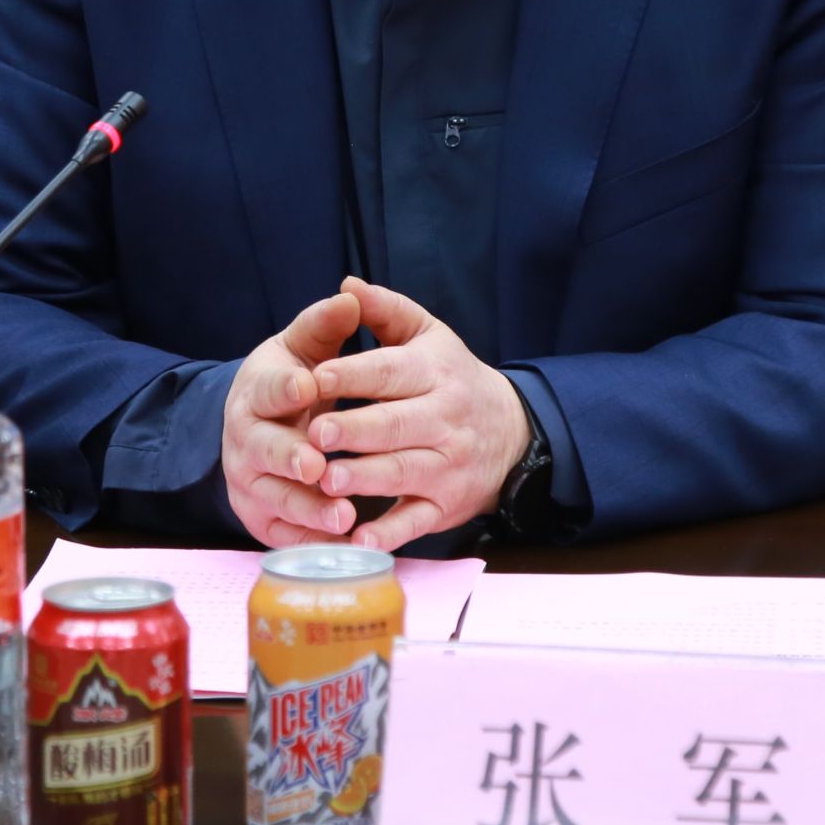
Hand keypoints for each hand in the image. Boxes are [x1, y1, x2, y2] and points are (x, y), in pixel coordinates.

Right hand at [222, 289, 362, 547]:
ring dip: (309, 509)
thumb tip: (351, 295)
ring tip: (344, 516)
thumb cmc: (293, 381)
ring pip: (276, 500)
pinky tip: (344, 546)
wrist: (263, 425)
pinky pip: (285, 536)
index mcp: (256, 392)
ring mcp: (250, 483)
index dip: (285, 389)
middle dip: (291, 458)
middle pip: (264, 451)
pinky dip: (313, 542)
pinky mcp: (261, 519)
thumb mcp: (304, 346)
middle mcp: (245, 440)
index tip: (307, 386)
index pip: (267, 389)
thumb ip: (325, 323)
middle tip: (319, 465)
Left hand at [309, 276, 532, 552]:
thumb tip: (346, 285)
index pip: (391, 372)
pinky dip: (389, 534)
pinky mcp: (446, 506)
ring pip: (403, 472)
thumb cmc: (452, 376)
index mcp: (435, 372)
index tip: (318, 376)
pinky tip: (359, 539)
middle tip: (313, 434)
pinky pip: (416, 521)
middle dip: (354, 430)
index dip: (355, 374)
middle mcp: (445, 418)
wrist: (511, 431)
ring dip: (365, 479)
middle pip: (395, 425)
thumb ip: (386, 309)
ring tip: (327, 480)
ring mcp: (447, 466)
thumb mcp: (428, 334)